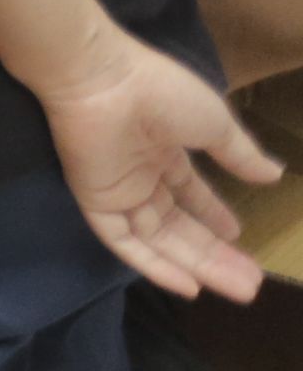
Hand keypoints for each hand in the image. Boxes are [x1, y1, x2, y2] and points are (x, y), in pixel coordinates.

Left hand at [34, 29, 283, 299]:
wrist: (102, 80)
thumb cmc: (160, 93)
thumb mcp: (214, 124)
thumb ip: (239, 154)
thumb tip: (275, 175)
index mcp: (163, 149)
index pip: (189, 192)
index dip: (213, 215)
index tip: (239, 236)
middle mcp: (140, 173)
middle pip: (179, 225)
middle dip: (215, 254)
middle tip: (251, 283)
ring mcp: (117, 189)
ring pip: (159, 239)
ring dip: (198, 266)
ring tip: (241, 291)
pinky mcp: (96, 201)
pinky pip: (124, 242)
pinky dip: (155, 266)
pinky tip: (190, 287)